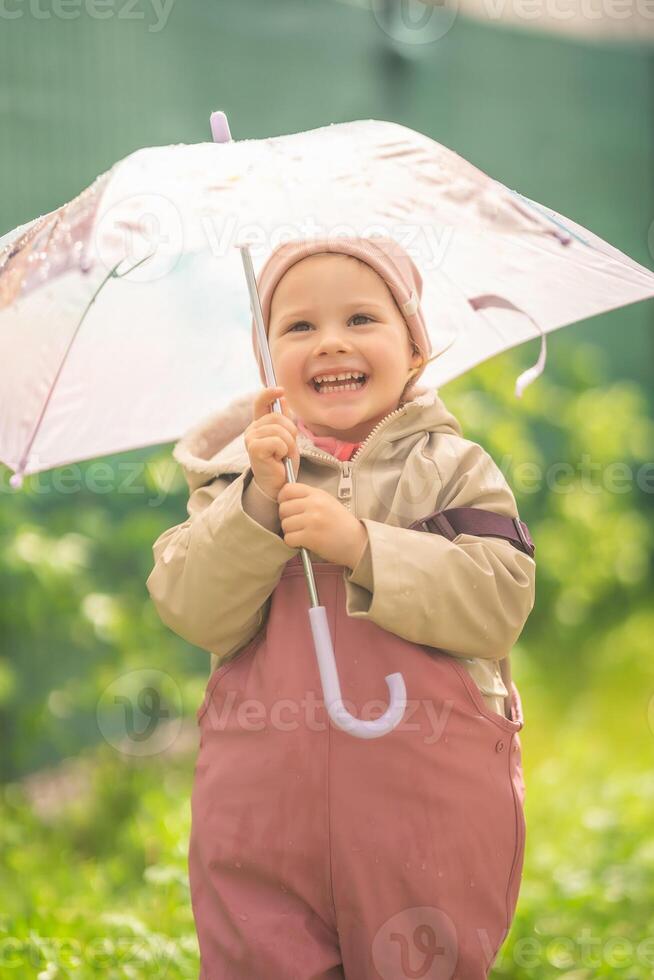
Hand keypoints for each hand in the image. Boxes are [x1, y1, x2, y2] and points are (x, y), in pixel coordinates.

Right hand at [244, 386, 299, 500]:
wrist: (277, 484)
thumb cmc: (281, 462)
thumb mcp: (286, 437)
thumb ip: (283, 419)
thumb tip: (282, 397)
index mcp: (259, 425)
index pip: (260, 402)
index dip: (269, 393)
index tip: (280, 390)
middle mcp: (252, 429)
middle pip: (277, 417)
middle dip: (290, 432)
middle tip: (287, 448)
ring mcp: (251, 438)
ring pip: (280, 430)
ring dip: (289, 444)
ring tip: (284, 455)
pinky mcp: (254, 449)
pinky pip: (278, 441)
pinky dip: (284, 451)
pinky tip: (279, 459)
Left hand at [277, 482, 368, 568]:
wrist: (357, 542)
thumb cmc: (341, 524)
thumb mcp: (327, 502)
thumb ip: (308, 498)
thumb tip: (285, 498)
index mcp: (317, 494)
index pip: (288, 489)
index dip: (283, 499)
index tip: (289, 507)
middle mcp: (314, 504)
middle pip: (283, 508)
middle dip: (286, 518)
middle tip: (297, 524)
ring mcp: (312, 520)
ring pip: (285, 524)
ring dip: (291, 532)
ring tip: (303, 534)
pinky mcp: (311, 537)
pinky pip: (289, 538)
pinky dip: (294, 543)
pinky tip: (304, 542)